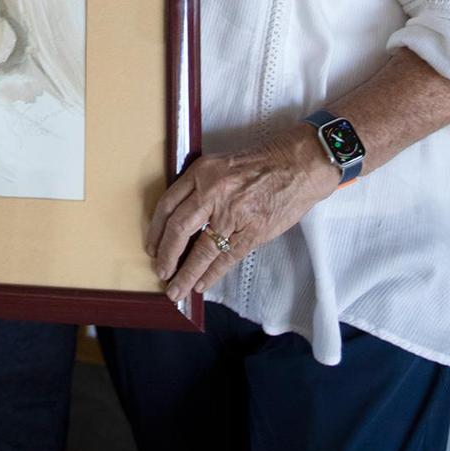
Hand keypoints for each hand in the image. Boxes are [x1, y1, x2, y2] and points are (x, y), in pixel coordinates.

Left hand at [146, 130, 333, 303]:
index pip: (168, 204)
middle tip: (160, 271)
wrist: (298, 165)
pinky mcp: (252, 232)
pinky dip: (211, 274)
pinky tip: (201, 284)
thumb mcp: (222, 163)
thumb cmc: (262, 161)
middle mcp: (212, 192)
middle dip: (166, 254)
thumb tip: (183, 218)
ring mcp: (232, 214)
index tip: (151, 245)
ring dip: (186, 273)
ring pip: (201, 250)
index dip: (156, 230)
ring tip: (176, 289)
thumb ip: (202, 186)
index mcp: (202, 172)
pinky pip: (226, 258)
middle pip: (178, 229)